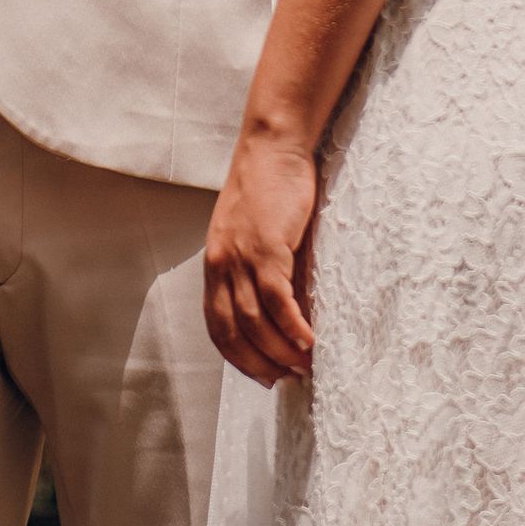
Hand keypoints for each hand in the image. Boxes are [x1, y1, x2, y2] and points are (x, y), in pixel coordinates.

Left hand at [204, 129, 318, 386]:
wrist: (271, 146)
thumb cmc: (267, 189)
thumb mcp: (251, 234)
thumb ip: (255, 270)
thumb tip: (280, 312)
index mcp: (215, 263)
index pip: (217, 326)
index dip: (239, 358)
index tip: (262, 375)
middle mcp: (221, 264)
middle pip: (234, 332)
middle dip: (259, 363)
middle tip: (286, 378)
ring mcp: (241, 257)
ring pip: (256, 322)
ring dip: (281, 351)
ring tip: (305, 365)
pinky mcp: (266, 247)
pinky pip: (278, 300)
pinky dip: (293, 327)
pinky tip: (310, 341)